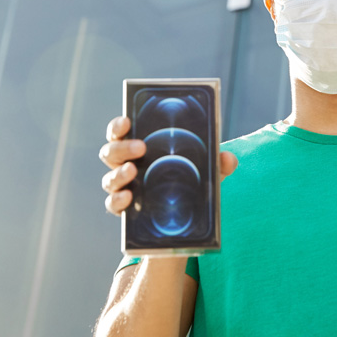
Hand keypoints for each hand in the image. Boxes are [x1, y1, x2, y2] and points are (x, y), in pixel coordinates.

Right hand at [99, 116, 238, 214]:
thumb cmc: (191, 180)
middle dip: (122, 147)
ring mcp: (122, 188)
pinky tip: (128, 197)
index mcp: (138, 148)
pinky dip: (117, 200)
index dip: (118, 126)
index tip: (127, 120)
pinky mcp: (124, 210)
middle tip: (141, 147)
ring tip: (132, 170)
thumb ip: (218, 163)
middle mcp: (125, 165)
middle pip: (110, 153)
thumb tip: (227, 158)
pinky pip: (112, 204)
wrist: (186, 216)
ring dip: (118, 173)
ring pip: (108, 179)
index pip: (120, 132)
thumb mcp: (207, 170)